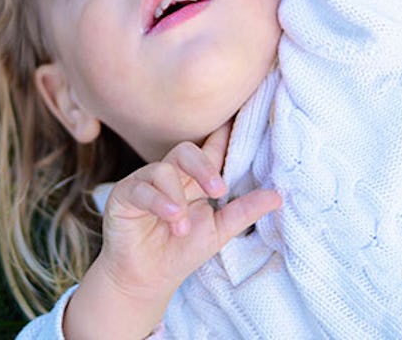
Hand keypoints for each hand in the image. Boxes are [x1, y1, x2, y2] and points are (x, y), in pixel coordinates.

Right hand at [64, 122, 281, 338]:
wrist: (146, 280)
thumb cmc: (180, 252)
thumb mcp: (219, 231)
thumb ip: (244, 211)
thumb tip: (278, 196)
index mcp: (194, 180)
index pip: (210, 150)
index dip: (224, 134)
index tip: (240, 121)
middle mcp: (170, 176)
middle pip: (186, 150)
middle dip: (203, 165)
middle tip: (218, 190)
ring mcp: (145, 183)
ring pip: (163, 169)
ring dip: (177, 197)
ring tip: (182, 227)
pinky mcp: (123, 195)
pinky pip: (140, 188)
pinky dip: (157, 200)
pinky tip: (169, 217)